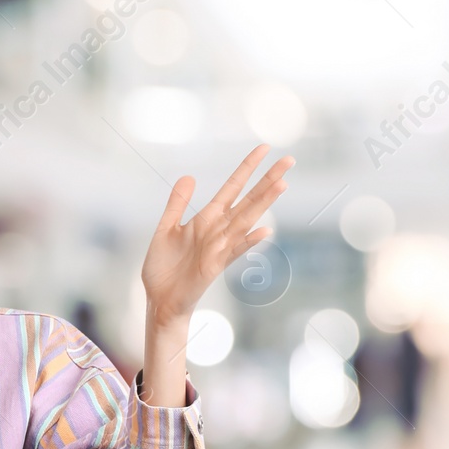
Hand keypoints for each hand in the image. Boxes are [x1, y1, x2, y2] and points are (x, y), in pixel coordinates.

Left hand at [141, 144, 293, 326]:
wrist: (158, 300)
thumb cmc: (163, 268)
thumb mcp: (166, 229)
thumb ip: (177, 204)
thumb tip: (189, 176)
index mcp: (206, 219)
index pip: (232, 188)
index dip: (247, 168)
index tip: (264, 149)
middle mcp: (218, 230)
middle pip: (248, 200)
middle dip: (267, 180)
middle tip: (289, 160)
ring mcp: (219, 247)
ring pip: (246, 220)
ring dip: (264, 203)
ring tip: (282, 184)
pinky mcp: (214, 266)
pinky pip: (235, 251)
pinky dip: (248, 241)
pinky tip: (264, 231)